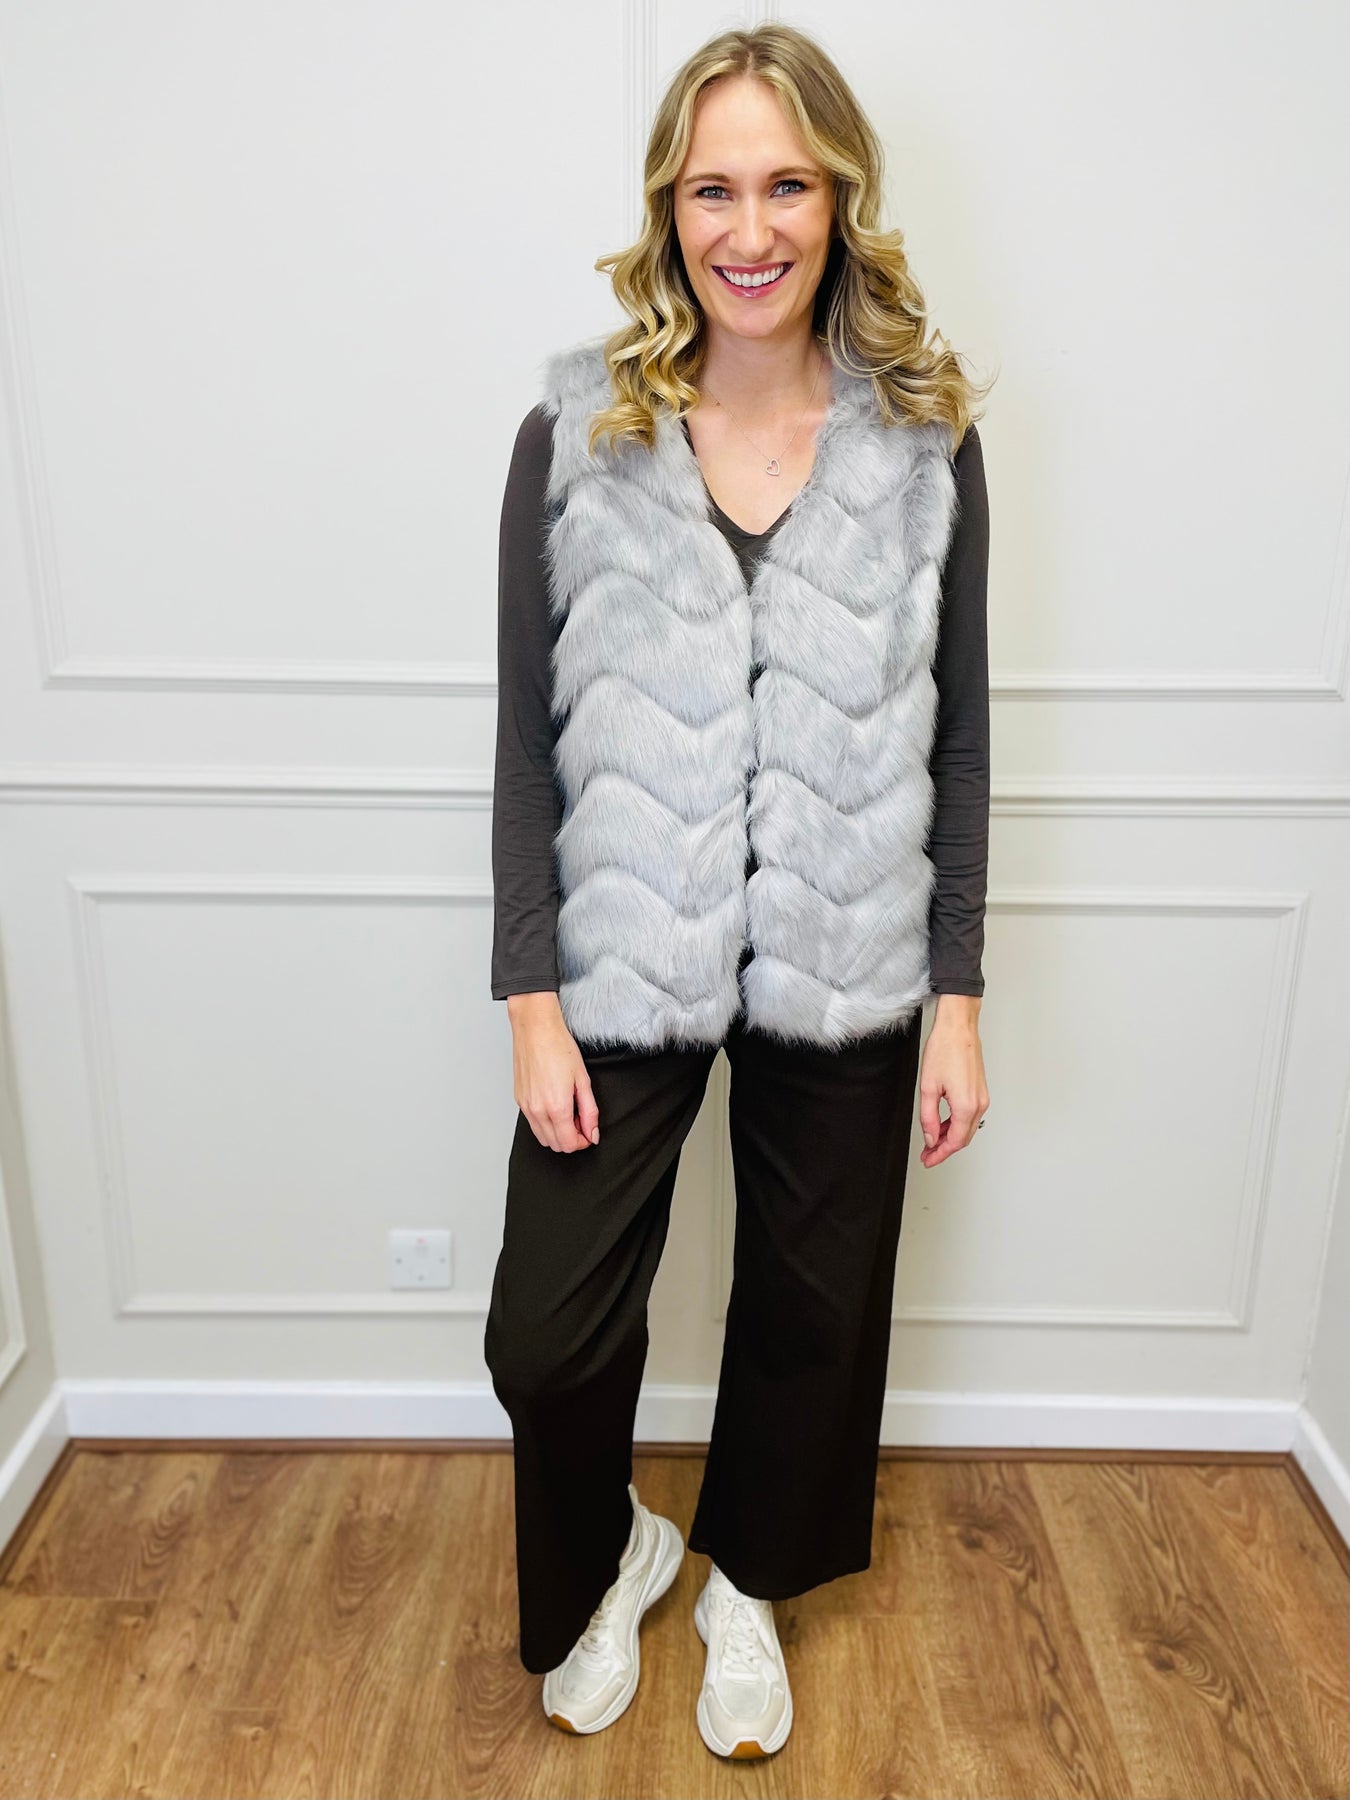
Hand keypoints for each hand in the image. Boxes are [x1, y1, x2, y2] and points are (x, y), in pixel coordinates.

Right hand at [506, 992, 599, 1152]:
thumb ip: (589, 1111)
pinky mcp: (518, 1099)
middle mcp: (537, 1110)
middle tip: (580, 1120)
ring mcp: (525, 1106)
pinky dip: (545, 1123)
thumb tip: (592, 1133)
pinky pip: (532, 1123)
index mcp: (556, 1107)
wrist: (536, 1028)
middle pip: (555, 1145)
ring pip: (542, 1138)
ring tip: (568, 1112)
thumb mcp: (583, 1080)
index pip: (569, 1144)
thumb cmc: (559, 1047)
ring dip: (557, 1133)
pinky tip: (554, 1105)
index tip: (589, 1132)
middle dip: (571, 1139)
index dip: (583, 1142)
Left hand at [919, 994, 988, 1167]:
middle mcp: (979, 1104)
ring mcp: (982, 1098)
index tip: (928, 1160)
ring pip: (967, 1128)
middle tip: (928, 1154)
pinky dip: (956, 1125)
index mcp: (966, 1106)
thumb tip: (931, 1137)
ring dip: (950, 1137)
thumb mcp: (928, 1087)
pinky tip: (943, 1125)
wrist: (958, 1028)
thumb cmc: (944, 1050)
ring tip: (932, 1140)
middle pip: (963, 1138)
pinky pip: (970, 1116)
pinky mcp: (981, 1091)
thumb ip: (928, 1117)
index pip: (955, 1142)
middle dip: (944, 1149)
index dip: (940, 1155)